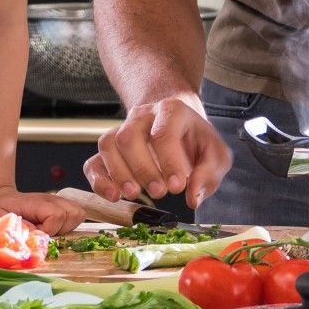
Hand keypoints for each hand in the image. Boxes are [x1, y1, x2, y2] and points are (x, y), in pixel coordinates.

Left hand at [0, 185, 86, 235]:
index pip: (56, 215)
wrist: (3, 198)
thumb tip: (35, 237)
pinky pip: (77, 216)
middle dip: (62, 228)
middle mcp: (52, 200)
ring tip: (52, 231)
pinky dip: (70, 224)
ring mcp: (59, 202)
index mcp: (37, 202)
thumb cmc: (1, 209)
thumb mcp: (2, 218)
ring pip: (78, 214)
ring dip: (68, 226)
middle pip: (74, 214)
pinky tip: (55, 228)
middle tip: (47, 233)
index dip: (49, 230)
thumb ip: (17, 228)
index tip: (36, 234)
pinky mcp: (62, 207)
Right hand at [84, 96, 231, 207]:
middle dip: (143, 169)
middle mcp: (141, 116)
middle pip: (129, 137)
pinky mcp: (110, 151)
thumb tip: (193, 198)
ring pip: (108, 145)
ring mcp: (121, 130)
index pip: (163, 133)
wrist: (177, 124)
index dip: (168, 161)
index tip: (177, 186)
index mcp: (171, 111)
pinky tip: (113, 196)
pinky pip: (93, 162)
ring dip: (119, 173)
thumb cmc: (195, 140)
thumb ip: (209, 174)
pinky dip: (99, 181)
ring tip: (134, 194)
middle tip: (159, 192)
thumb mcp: (215, 153)